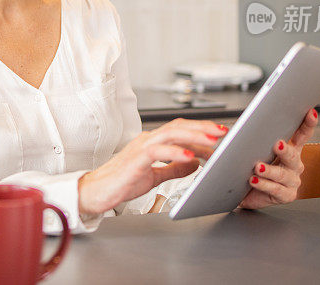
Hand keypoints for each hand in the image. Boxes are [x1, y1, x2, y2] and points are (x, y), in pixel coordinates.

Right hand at [77, 119, 226, 214]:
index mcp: (152, 143)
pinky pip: (157, 150)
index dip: (201, 132)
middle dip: (202, 128)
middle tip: (223, 131)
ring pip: (170, 133)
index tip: (220, 136)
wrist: (96, 191)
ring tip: (212, 140)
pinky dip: (175, 152)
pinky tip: (190, 156)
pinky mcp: (135, 159)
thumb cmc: (121, 182)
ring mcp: (140, 148)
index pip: (180, 131)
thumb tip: (194, 162)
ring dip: (193, 135)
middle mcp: (147, 140)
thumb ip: (174, 168)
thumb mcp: (155, 176)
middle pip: (178, 126)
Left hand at [239, 108, 317, 208]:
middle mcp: (294, 164)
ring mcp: (292, 180)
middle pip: (293, 156)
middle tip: (276, 144)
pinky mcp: (286, 195)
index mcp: (290, 149)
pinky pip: (276, 190)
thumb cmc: (251, 167)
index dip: (307, 124)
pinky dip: (264, 184)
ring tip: (257, 167)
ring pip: (283, 174)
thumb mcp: (253, 149)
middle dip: (284, 150)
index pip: (301, 135)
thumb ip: (255, 136)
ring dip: (270, 170)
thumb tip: (247, 123)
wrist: (244, 192)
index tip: (310, 113)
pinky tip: (254, 180)